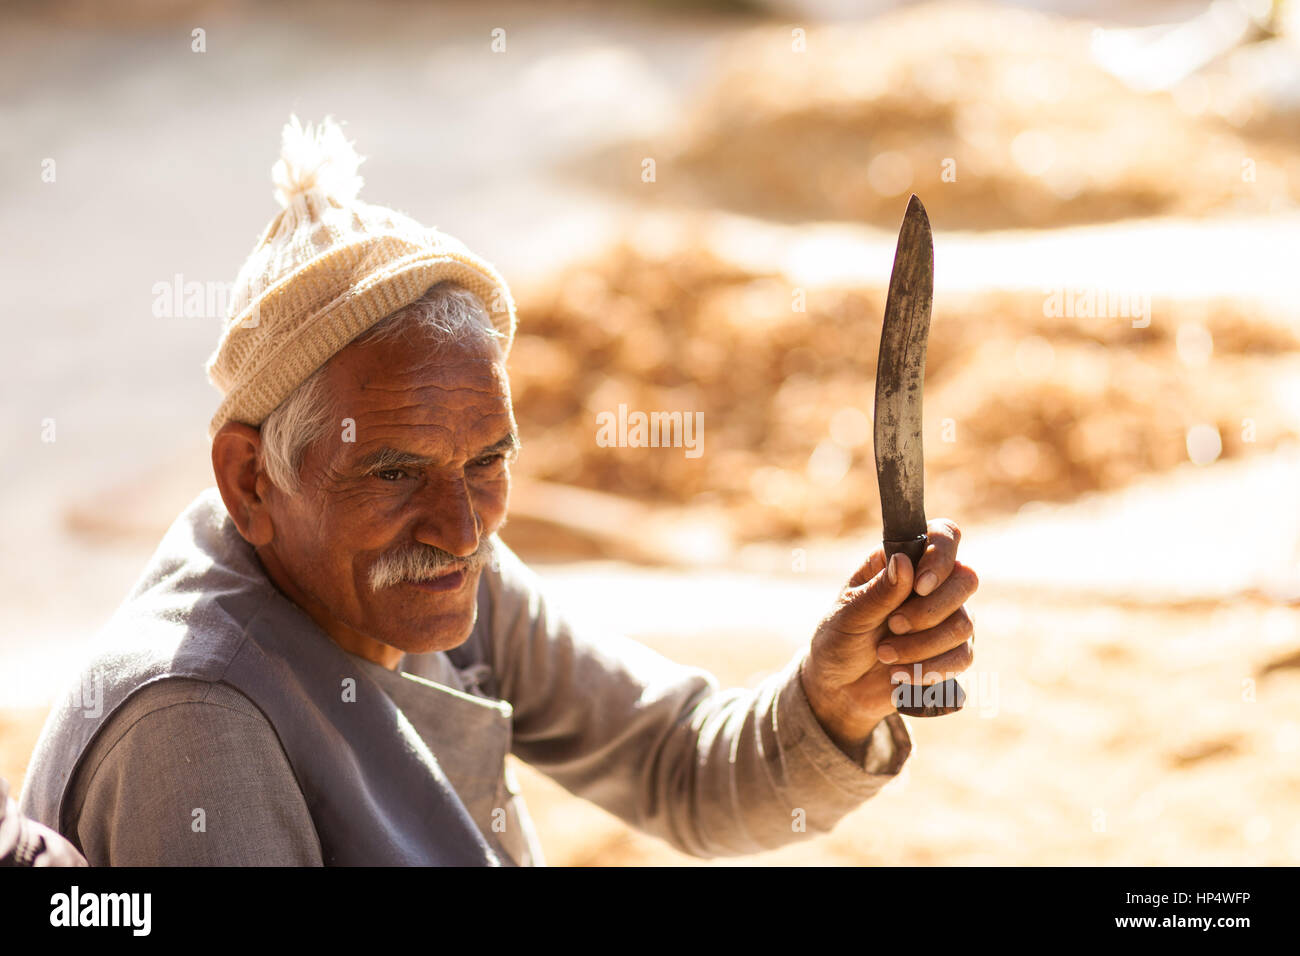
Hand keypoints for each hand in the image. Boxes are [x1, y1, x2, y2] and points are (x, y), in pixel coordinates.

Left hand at [800, 519, 977, 755]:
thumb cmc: (839, 640)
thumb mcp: (848, 615)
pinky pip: (963, 656)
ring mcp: (947, 618)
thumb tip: (904, 562)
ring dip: (922, 644)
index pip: (944, 535)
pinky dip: (931, 668)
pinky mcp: (952, 652)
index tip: (920, 584)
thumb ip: (878, 592)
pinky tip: (900, 674)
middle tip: (893, 625)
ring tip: (884, 654)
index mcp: (903, 561)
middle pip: (965, 579)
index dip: (942, 554)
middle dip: (929, 610)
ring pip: (964, 623)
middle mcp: (932, 584)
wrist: (839, 688)